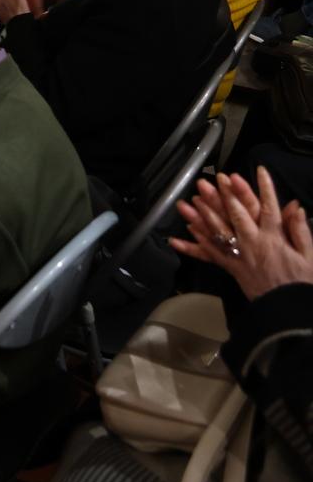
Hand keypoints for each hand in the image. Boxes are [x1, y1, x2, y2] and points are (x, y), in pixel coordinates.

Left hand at [171, 167, 312, 299]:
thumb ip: (300, 231)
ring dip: (203, 215)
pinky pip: (210, 256)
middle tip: (213, 180)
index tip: (259, 170)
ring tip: (191, 200)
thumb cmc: (300, 283)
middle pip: (237, 215)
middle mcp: (253, 244)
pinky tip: (181, 235)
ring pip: (218, 232)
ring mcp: (240, 256)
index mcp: (274, 238)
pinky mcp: (231, 269)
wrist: (287, 311)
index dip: (264, 188)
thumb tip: (296, 207)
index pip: (268, 207)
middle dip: (225, 195)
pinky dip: (195, 246)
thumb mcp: (309, 256)